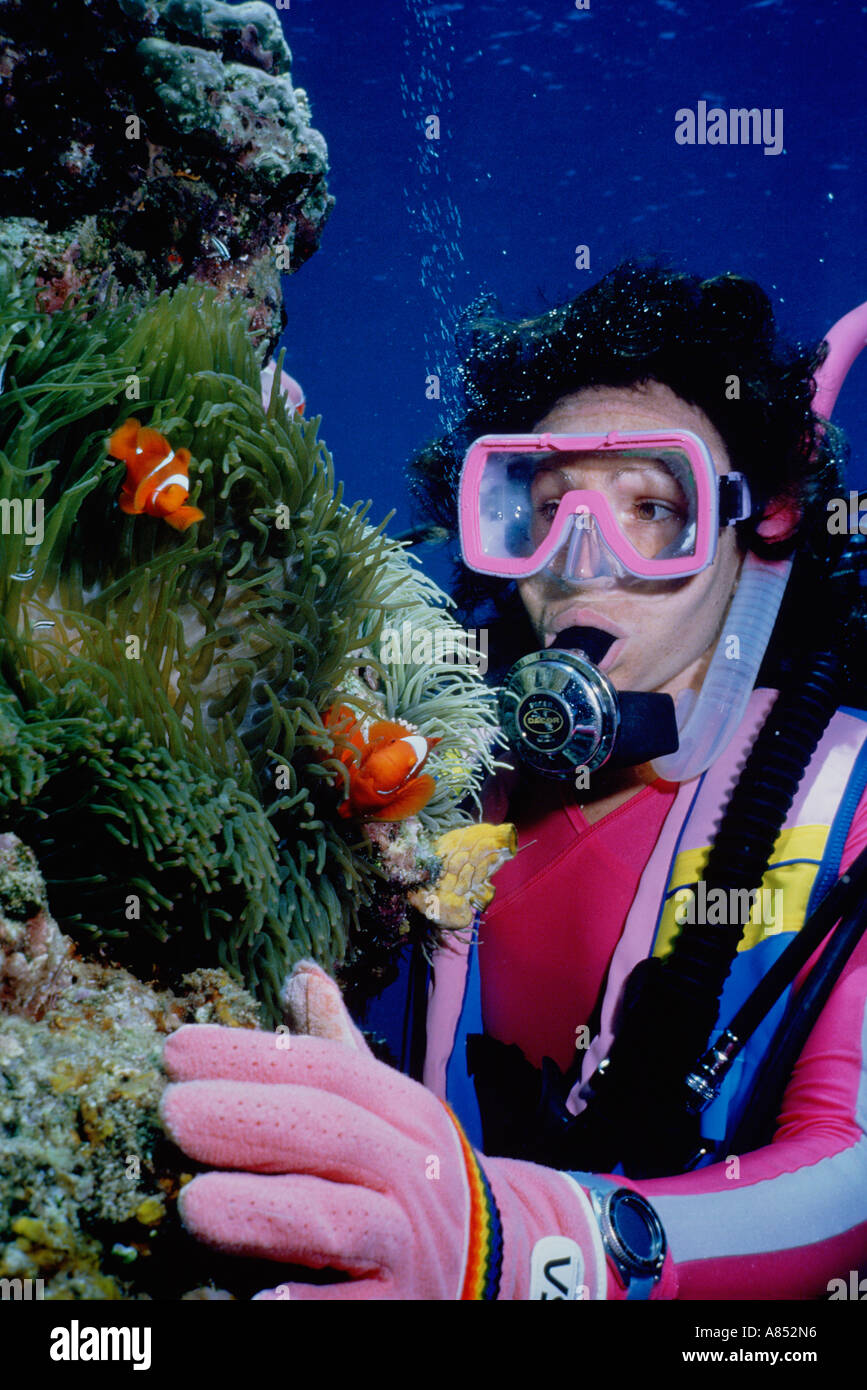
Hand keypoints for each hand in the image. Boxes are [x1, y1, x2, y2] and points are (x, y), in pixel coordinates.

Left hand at [161, 964, 616, 1299]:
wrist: (510, 1264)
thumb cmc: (416, 1176)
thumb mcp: (388, 1111)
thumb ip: (336, 1049)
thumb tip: (298, 973)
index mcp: (402, 1111)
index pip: (326, 1071)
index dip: (252, 1055)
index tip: (176, 1050)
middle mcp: (414, 1170)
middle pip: (333, 1133)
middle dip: (251, 1120)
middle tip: (172, 1113)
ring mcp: (413, 1244)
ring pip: (344, 1219)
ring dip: (269, 1211)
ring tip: (193, 1204)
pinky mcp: (408, 1309)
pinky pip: (358, 1308)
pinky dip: (310, 1305)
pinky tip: (259, 1302)